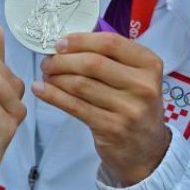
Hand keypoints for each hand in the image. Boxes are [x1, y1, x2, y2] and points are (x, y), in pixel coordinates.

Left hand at [34, 32, 168, 185]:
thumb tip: (67, 43)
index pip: (110, 43)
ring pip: (81, 84)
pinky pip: (75, 106)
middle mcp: (143, 86)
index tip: (60, 43)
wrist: (147, 149)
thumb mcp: (135, 77)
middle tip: (48, 61)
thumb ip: (110, 58)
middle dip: (63, 60)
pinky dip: (53, 96)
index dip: (80, 40)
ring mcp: (129, 109)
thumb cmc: (133, 104)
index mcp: (149, 64)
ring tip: (46, 75)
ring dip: (56, 77)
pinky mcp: (112, 128)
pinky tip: (40, 90)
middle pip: (92, 63)